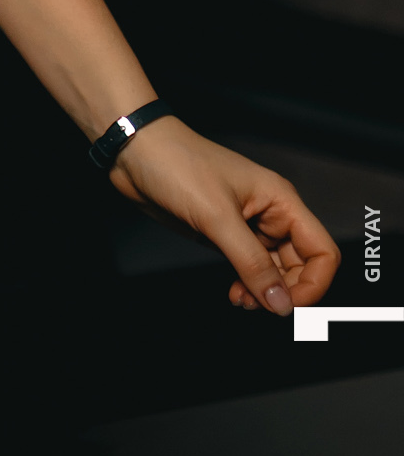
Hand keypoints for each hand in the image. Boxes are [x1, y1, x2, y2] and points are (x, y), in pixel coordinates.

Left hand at [110, 118, 340, 315]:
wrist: (134, 150)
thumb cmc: (175, 163)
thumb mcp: (217, 217)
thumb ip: (251, 262)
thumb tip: (281, 304)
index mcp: (280, 201)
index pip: (322, 251)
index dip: (314, 283)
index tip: (288, 305)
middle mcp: (269, 213)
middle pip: (302, 265)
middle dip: (285, 291)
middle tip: (259, 305)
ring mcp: (246, 223)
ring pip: (274, 270)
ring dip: (264, 292)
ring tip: (241, 299)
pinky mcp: (223, 232)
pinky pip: (249, 266)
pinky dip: (247, 284)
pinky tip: (234, 292)